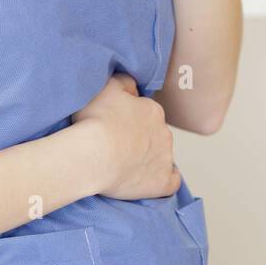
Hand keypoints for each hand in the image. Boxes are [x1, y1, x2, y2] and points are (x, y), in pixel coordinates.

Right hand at [71, 72, 180, 200]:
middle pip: (155, 135)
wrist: (94, 154)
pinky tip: (151, 180)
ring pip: (162, 156)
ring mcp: (165, 158)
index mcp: (153, 111)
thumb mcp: (107, 87)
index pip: (147, 114)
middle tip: (117, 146)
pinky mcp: (162, 182)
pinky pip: (171, 181)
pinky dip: (164, 180)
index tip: (116, 127)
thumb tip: (134, 88)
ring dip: (149, 158)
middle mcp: (164, 132)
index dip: (131, 121)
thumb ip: (124, 82)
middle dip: (141, 139)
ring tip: (125, 165)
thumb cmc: (96, 121)